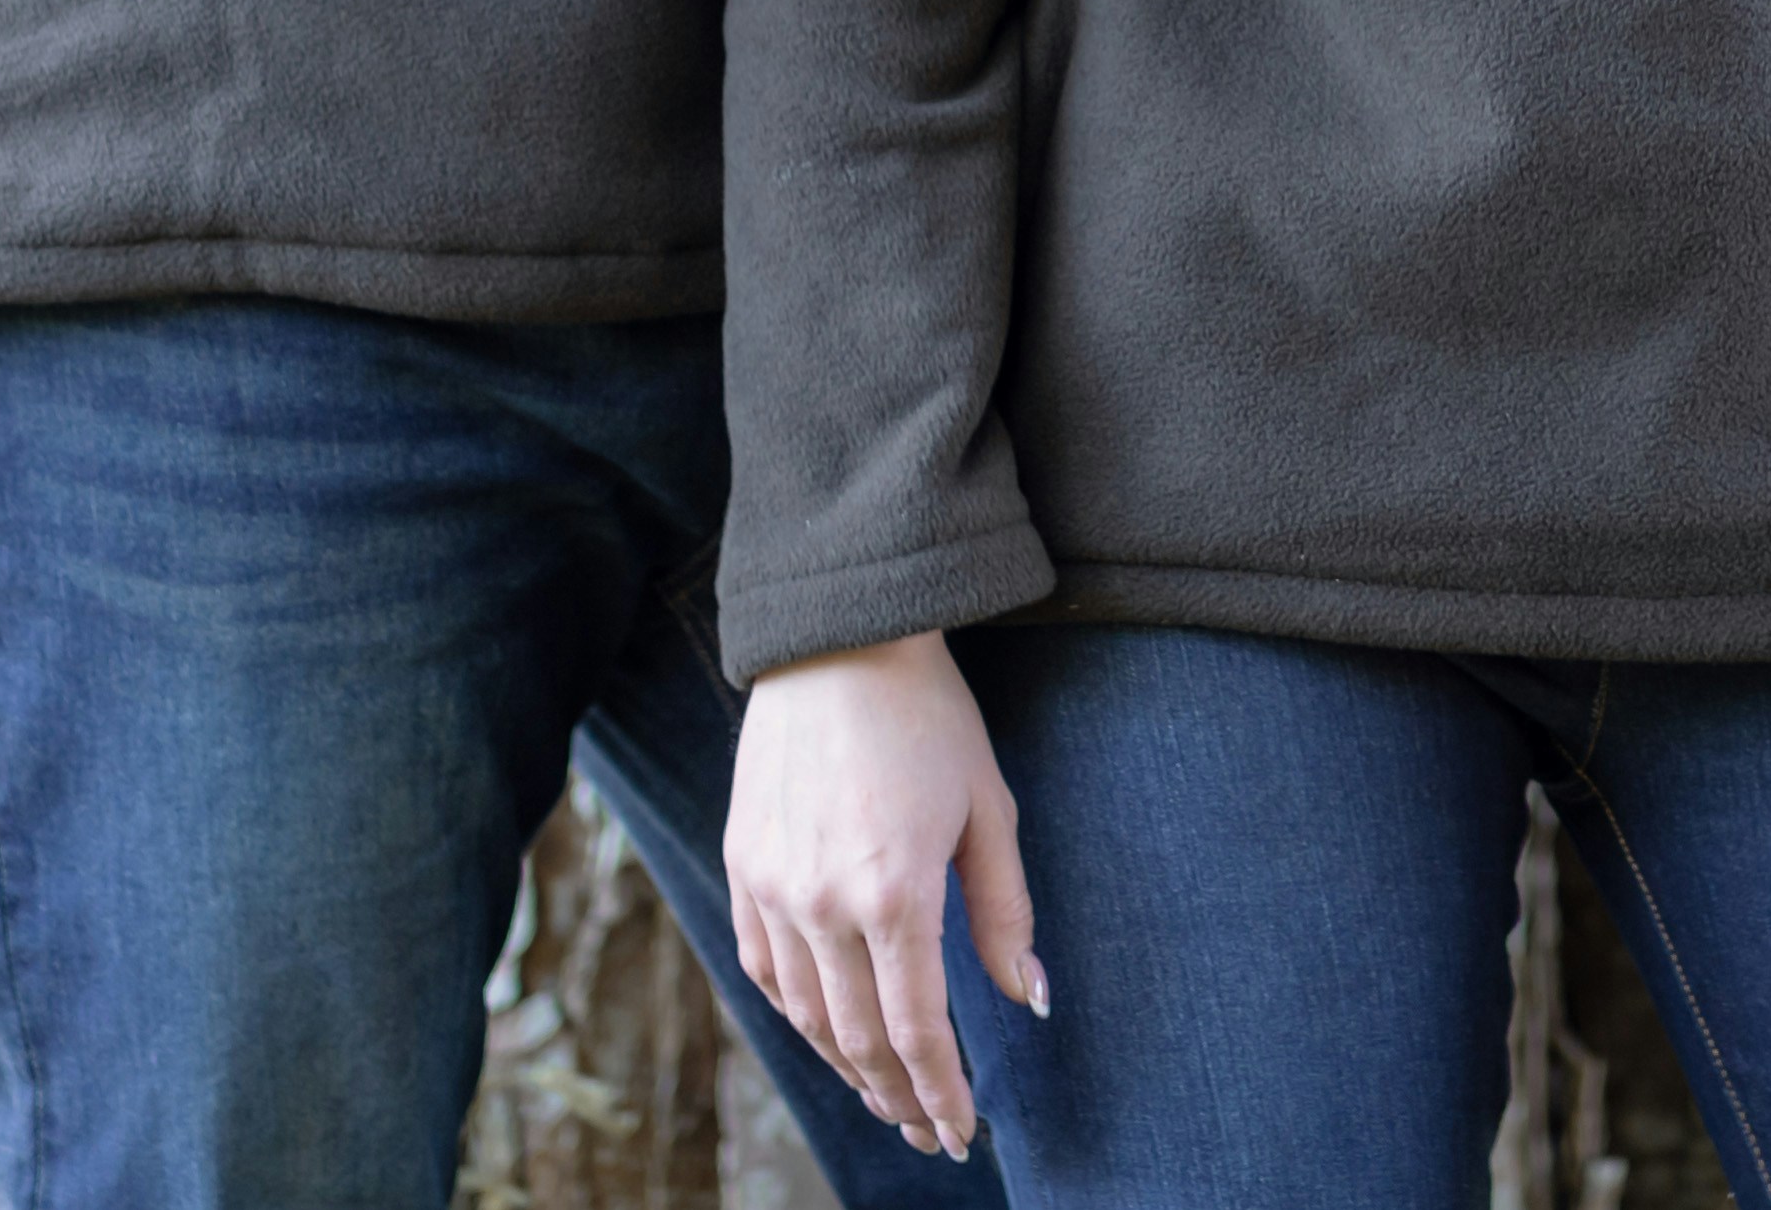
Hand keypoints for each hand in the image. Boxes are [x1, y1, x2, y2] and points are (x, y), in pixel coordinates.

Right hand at [726, 633, 1046, 1160]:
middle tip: (927, 1132)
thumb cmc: (929, 717)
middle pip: (859, 1037)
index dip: (941, 1093)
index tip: (961, 1132)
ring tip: (884, 1096)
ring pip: (806, 1015)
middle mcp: (823, 903)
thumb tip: (1028, 1000)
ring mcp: (772, 887)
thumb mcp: (988, 809)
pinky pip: (763, 967)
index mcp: (895, 893)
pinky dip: (796, 1014)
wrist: (838, 639)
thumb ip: (1004, 913)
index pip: (918, 1031)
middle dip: (898, 1097)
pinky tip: (826, 1031)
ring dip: (846, 1067)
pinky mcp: (742, 865)